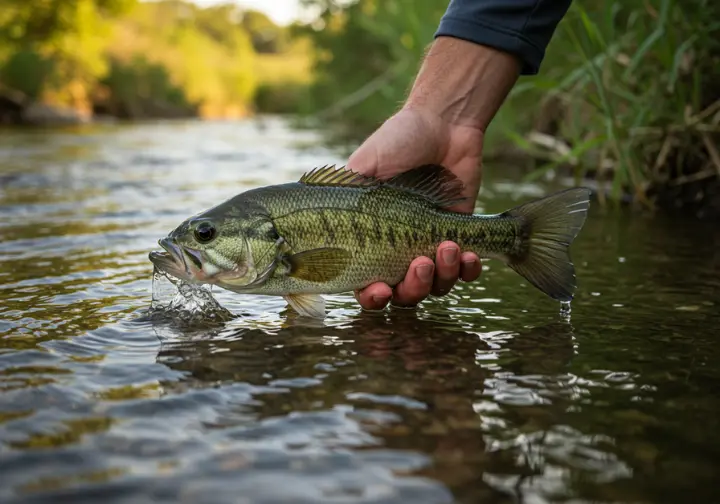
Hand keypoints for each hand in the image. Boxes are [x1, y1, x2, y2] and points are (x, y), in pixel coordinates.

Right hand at [347, 105, 483, 309]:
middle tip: (419, 263)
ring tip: (448, 246)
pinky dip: (468, 269)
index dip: (372, 296)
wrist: (443, 124)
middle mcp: (399, 250)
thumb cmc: (397, 141)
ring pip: (436, 287)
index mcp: (370, 240)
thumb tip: (322, 226)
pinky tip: (468, 255)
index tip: (381, 288)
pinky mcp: (461, 239)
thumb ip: (346, 197)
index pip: (365, 283)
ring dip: (443, 274)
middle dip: (413, 287)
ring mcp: (430, 247)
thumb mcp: (363, 167)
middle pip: (404, 294)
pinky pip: (466, 271)